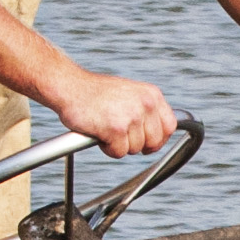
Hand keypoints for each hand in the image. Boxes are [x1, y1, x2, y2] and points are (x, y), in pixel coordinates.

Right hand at [50, 69, 180, 155]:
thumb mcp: (129, 94)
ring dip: (119, 145)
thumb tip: (159, 135)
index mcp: (151, 95)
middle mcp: (145, 104)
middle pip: (154, 142)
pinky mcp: (116, 129)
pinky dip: (107, 148)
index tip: (147, 143)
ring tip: (105, 128)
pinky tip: (99, 133)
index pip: (169, 126)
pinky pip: (118, 152)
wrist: (70, 87)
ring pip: (135, 149)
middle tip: (120, 136)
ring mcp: (132, 117)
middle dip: (137, 144)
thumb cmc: (95, 93)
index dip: (158, 139)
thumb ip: (145, 110)